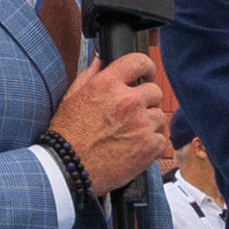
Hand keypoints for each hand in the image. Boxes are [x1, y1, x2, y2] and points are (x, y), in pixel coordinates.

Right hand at [48, 52, 167, 192]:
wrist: (67, 168)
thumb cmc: (67, 134)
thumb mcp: (72, 97)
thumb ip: (89, 75)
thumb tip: (101, 60)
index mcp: (108, 84)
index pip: (139, 61)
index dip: (146, 67)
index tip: (146, 74)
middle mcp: (128, 100)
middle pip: (154, 91)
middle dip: (145, 100)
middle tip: (132, 112)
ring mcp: (141, 124)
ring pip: (159, 115)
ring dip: (149, 122)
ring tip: (130, 133)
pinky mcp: (149, 146)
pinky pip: (161, 138)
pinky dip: (151, 143)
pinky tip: (135, 147)